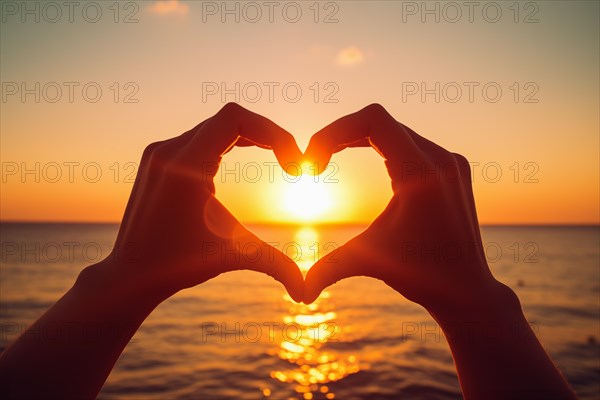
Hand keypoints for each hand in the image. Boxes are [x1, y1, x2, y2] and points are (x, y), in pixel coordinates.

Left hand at [103, 103, 303, 301]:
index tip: (294, 164)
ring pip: (215, 126)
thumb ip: (275, 266)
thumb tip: (306, 294)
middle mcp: (168, 149)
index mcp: (185, 165)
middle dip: (268, 137)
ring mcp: (160, 151)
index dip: (274, 133)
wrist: (129, 274)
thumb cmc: (177, 265)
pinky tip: (246, 155)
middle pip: (230, 120)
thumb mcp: (232, 256)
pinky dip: (228, 142)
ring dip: (250, 137)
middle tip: (294, 164)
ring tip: (279, 157)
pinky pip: (200, 136)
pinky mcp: (157, 158)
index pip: (236, 119)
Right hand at [303, 103, 496, 312]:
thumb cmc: (421, 275)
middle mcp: (440, 158)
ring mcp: (450, 160)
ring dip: (359, 139)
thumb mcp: (369, 261)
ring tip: (331, 158)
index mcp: (421, 173)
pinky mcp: (454, 167)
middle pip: (379, 122)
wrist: (467, 289)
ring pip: (395, 130)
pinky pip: (412, 141)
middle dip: (339, 136)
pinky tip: (368, 161)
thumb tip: (299, 294)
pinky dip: (382, 146)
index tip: (313, 162)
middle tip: (314, 163)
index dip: (334, 131)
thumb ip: (330, 268)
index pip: (373, 120)